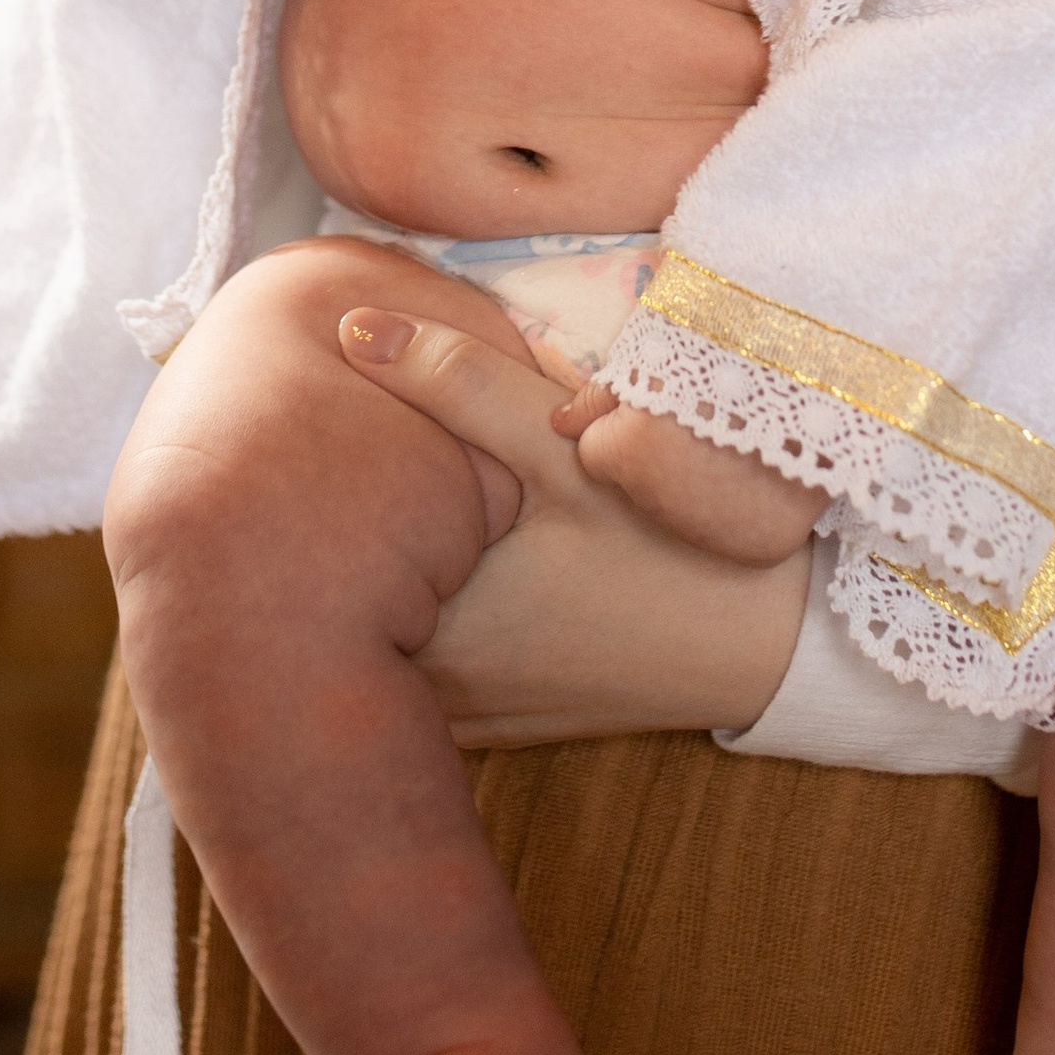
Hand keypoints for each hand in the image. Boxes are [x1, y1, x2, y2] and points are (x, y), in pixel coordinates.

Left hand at [337, 306, 807, 744]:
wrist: (770, 645)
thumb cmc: (667, 542)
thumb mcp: (565, 449)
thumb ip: (456, 383)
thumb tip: (349, 330)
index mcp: (421, 622)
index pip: (306, 556)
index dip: (294, 489)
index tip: (285, 440)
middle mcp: (424, 689)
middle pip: (333, 596)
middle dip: (325, 529)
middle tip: (319, 455)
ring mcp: (456, 717)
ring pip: (374, 636)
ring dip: (367, 577)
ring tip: (365, 502)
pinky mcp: (490, 724)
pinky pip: (420, 667)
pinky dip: (416, 619)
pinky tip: (438, 562)